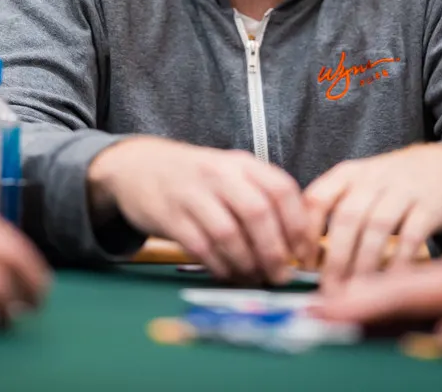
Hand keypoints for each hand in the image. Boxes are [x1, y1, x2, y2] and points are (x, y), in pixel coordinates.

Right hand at [87, 136, 313, 283]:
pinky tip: (227, 273)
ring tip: (255, 279)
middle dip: (274, 251)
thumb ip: (260, 197)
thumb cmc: (195, 177)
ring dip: (246, 263)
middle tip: (281, 276)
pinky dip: (219, 266)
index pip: (281, 190)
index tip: (304, 254)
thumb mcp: (230, 173)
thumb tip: (297, 241)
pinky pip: (201, 247)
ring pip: (228, 234)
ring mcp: (192, 193)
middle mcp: (219, 174)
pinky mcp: (170, 216)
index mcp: (242, 163)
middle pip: (257, 213)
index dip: (298, 225)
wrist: (137, 166)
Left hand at [304, 144, 441, 286]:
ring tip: (358, 292)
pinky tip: (392, 282)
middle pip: (348, 217)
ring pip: (378, 227)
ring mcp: (402, 190)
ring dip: (364, 263)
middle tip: (330, 290)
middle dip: (336, 258)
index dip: (305, 233)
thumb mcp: (358, 186)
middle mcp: (372, 178)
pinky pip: (412, 235)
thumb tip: (304, 258)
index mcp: (347, 174)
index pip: (317, 198)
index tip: (303, 265)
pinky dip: (400, 261)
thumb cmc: (390, 187)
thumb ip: (333, 212)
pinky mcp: (429, 206)